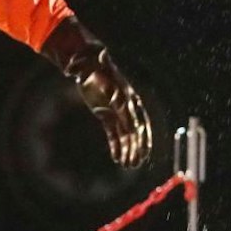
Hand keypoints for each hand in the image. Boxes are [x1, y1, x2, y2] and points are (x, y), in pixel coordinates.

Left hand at [41, 20, 151, 167]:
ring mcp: (117, 111)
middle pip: (134, 131)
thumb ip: (109, 78)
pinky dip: (116, 145)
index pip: (138, 121)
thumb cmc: (96, 67)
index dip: (140, 137)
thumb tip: (109, 71)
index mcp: (129, 98)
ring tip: (128, 165)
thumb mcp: (102, 70)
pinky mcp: (106, 115)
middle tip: (135, 163)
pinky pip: (114, 133)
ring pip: (125, 135)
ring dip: (127, 150)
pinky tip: (117, 157)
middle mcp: (126, 106)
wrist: (88, 65)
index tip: (142, 151)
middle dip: (135, 148)